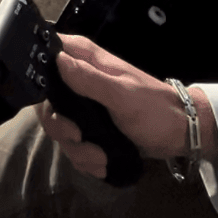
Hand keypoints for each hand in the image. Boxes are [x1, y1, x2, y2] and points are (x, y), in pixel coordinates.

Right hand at [36, 33, 217, 180]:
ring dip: (76, 149)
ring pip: (58, 127)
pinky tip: (102, 163)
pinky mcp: (89, 127)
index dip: (39, 76)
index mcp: (85, 58)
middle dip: (60, 127)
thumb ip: (88, 79)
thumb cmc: (154, 108)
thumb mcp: (121, 94)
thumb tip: (57, 60)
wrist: (179, 134)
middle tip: (78, 137)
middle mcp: (78, 77)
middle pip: (46, 100)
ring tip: (100, 158)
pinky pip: (72, 144)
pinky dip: (84, 158)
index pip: (46, 55)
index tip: (51, 102)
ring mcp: (82, 104)